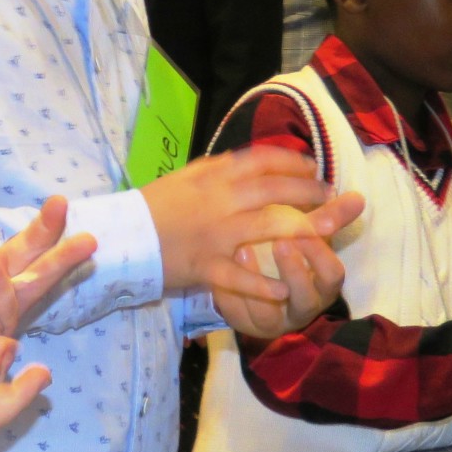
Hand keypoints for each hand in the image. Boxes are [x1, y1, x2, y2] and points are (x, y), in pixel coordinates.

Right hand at [142, 147, 360, 291]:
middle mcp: (218, 201)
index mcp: (212, 176)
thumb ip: (217, 169)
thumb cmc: (154, 206)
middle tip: (330, 196)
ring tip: (326, 233)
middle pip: (272, 191)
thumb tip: (249, 161)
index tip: (313, 167)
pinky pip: (237, 276)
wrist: (121, 236)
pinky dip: (261, 285)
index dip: (292, 163)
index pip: (261, 161)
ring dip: (300, 229)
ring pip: (265, 227)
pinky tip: (283, 291)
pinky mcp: (204, 266)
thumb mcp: (186, 177)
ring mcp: (213, 234)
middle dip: (307, 192)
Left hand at [213, 226, 351, 339]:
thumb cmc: (287, 254)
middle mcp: (301, 308)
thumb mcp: (307, 238)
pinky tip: (221, 268)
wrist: (254, 285)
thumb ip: (329, 218)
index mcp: (322, 286)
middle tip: (279, 241)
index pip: (332, 275)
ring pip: (268, 314)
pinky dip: (229, 293)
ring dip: (256, 282)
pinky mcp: (244, 323)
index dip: (321, 255)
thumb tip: (358, 196)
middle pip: (305, 299)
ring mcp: (273, 320)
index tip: (307, 229)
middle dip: (294, 271)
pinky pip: (237, 314)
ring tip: (243, 248)